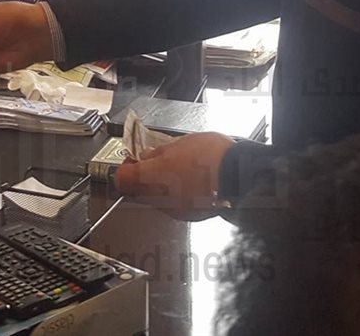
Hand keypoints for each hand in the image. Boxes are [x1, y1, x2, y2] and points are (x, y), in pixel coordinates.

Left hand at [114, 131, 234, 218]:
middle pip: (136, 192)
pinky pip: (174, 206)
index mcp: (152, 177)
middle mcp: (159, 199)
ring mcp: (174, 210)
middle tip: (153, 164)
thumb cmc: (211, 157)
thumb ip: (158, 153)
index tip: (134, 159)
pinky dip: (176, 196)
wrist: (239, 176)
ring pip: (155, 200)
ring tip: (177, 172)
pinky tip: (189, 183)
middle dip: (141, 178)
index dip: (125, 167)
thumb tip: (148, 156)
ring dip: (159, 188)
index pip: (121, 178)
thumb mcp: (179, 143)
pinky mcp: (189, 216)